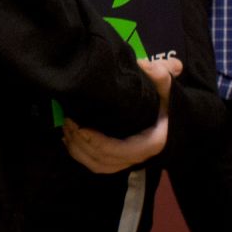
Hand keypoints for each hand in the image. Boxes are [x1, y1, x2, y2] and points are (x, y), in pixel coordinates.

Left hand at [62, 55, 178, 175]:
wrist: (165, 110)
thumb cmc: (163, 97)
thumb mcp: (165, 84)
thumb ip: (160, 74)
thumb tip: (145, 65)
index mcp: (152, 142)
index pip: (123, 151)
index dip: (100, 144)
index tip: (82, 128)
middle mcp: (139, 156)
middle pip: (106, 161)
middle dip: (83, 144)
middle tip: (68, 122)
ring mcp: (127, 160)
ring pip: (98, 165)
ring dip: (78, 150)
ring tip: (66, 128)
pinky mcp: (118, 159)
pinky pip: (97, 164)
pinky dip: (80, 155)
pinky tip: (68, 139)